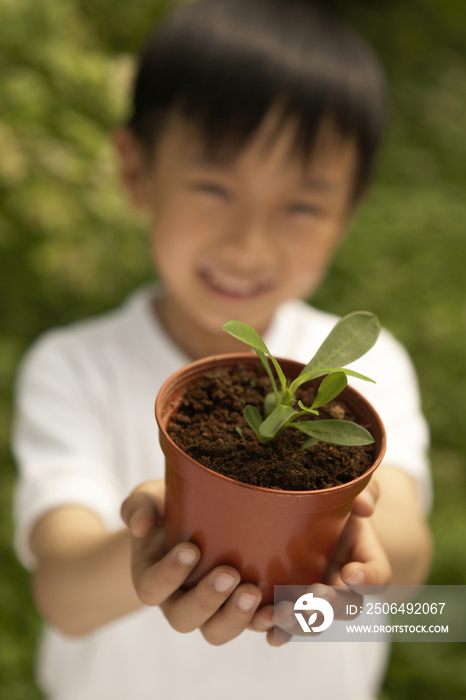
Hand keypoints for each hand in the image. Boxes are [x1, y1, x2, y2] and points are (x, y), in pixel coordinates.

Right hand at [121, 480, 265, 644]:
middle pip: (186, 618)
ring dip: (239, 618)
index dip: (170, 574)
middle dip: (209, 599)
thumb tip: (141, 524)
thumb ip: (140, 506)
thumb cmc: (169, 508)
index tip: (190, 549)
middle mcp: (179, 602)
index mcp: (153, 578)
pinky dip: (272, 624)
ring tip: (256, 594)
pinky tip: (287, 611)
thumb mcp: (149, 499)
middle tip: (229, 574)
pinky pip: (255, 627)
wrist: (195, 520)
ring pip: (219, 630)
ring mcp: (212, 610)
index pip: (153, 588)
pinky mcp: (242, 610)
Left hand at [249, 478, 391, 645]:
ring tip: (283, 615)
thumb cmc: (338, 500)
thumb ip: (364, 493)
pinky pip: (289, 624)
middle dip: (330, 605)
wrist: (313, 513)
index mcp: (365, 559)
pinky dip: (280, 632)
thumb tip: (363, 506)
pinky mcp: (291, 602)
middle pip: (346, 607)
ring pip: (316, 621)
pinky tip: (269, 634)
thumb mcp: (353, 489)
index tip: (352, 573)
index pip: (378, 576)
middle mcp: (344, 585)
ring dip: (301, 623)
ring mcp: (318, 597)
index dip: (368, 579)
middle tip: (314, 594)